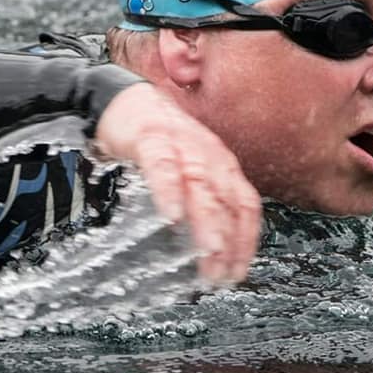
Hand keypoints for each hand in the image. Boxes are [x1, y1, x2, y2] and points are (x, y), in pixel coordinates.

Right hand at [95, 82, 261, 282]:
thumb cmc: (159, 140)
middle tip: (222, 273)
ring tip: (208, 251)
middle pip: (225, 201)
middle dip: (228, 240)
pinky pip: (162, 166)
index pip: (244, 205)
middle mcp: (208, 154)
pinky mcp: (151, 137)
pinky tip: (170, 215)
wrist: (126, 99)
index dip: (245, 240)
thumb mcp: (188, 168)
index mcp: (221, 165)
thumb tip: (207, 251)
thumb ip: (200, 202)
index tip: (238, 271)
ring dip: (208, 221)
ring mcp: (181, 144)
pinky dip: (169, 191)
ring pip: (201, 185)